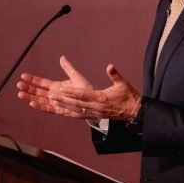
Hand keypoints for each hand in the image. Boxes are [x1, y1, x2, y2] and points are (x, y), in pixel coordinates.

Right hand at [17, 55, 93, 117]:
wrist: (95, 101)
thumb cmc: (86, 89)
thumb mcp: (76, 76)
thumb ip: (68, 68)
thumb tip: (62, 57)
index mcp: (57, 87)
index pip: (42, 83)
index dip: (33, 80)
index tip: (23, 76)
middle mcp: (55, 95)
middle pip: (38, 92)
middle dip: (28, 89)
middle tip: (18, 85)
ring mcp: (56, 102)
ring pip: (40, 100)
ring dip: (30, 97)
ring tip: (20, 94)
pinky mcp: (59, 110)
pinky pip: (48, 108)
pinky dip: (40, 106)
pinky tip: (31, 103)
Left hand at [17, 56, 141, 120]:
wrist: (133, 111)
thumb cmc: (128, 96)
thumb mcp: (123, 83)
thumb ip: (115, 74)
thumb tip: (110, 66)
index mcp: (102, 98)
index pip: (84, 94)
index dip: (72, 92)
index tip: (62, 88)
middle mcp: (95, 107)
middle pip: (76, 103)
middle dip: (62, 99)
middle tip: (50, 94)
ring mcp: (93, 113)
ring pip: (74, 110)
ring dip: (61, 106)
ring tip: (50, 101)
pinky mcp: (92, 116)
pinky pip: (76, 115)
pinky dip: (66, 111)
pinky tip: (58, 109)